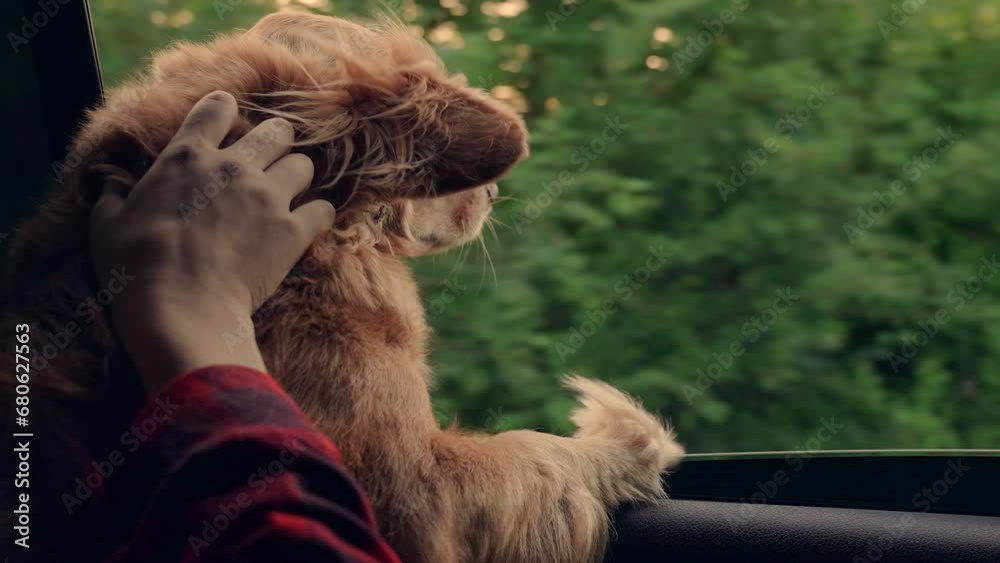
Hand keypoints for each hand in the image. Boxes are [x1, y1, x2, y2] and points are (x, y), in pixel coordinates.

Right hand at [90, 91, 333, 392]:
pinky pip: (324, 210)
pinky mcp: (292, 231)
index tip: (227, 122)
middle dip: (277, 142)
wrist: (179, 308)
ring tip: (288, 197)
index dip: (225, 110)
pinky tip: (307, 228)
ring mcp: (267, 197)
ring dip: (297, 178)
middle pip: (278, 130)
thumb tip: (110, 185)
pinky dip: (318, 217)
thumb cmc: (135, 268)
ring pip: (304, 165)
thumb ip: (113, 197)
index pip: (216, 108)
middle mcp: (233, 167)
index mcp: (187, 157)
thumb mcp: (106, 225)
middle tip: (270, 162)